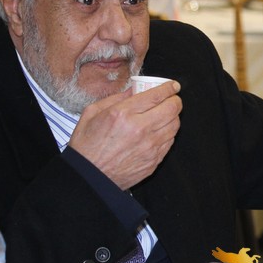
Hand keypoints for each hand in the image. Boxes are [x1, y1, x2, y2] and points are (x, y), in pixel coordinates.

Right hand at [67, 81, 181, 189]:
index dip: (169, 87)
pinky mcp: (154, 160)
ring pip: (174, 125)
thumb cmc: (87, 146)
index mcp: (123, 114)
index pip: (157, 95)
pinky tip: (160, 130)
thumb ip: (116, 98)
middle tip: (172, 98)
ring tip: (166, 113)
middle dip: (175, 100)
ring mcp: (149, 147)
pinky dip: (168, 132)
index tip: (172, 85)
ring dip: (173, 116)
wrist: (89, 177)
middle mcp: (140, 129)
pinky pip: (170, 141)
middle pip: (172, 109)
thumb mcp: (92, 113)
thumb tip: (135, 89)